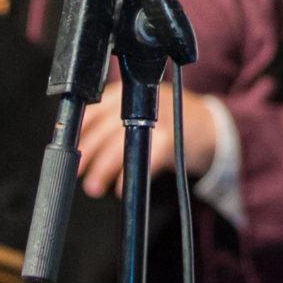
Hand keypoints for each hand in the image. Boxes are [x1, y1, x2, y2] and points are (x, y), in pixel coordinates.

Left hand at [77, 88, 218, 195]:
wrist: (215, 126)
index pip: (94, 110)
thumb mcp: (142, 110)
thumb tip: (82, 147)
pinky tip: (120, 189)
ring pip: (119, 145)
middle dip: (87, 153)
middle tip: (78, 173)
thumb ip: (115, 120)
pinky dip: (127, 177)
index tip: (68, 151)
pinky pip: (142, 160)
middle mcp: (140, 102)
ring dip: (102, 169)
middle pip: (104, 129)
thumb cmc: (172, 122)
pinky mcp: (170, 139)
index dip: (80, 132)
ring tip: (94, 187)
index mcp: (128, 93)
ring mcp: (156, 119)